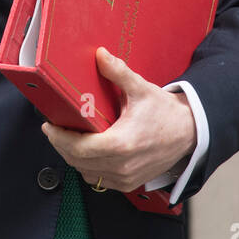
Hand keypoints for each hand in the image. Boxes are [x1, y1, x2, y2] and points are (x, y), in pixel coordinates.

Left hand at [40, 47, 195, 191]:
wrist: (190, 132)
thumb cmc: (165, 112)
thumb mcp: (141, 88)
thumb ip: (118, 72)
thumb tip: (100, 55)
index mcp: (122, 144)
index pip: (79, 148)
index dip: (59, 138)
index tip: (49, 126)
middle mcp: (123, 166)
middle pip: (77, 161)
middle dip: (61, 145)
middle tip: (54, 129)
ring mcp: (126, 178)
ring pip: (86, 173)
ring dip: (73, 158)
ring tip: (67, 138)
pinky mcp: (129, 183)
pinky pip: (99, 179)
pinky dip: (87, 167)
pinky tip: (85, 151)